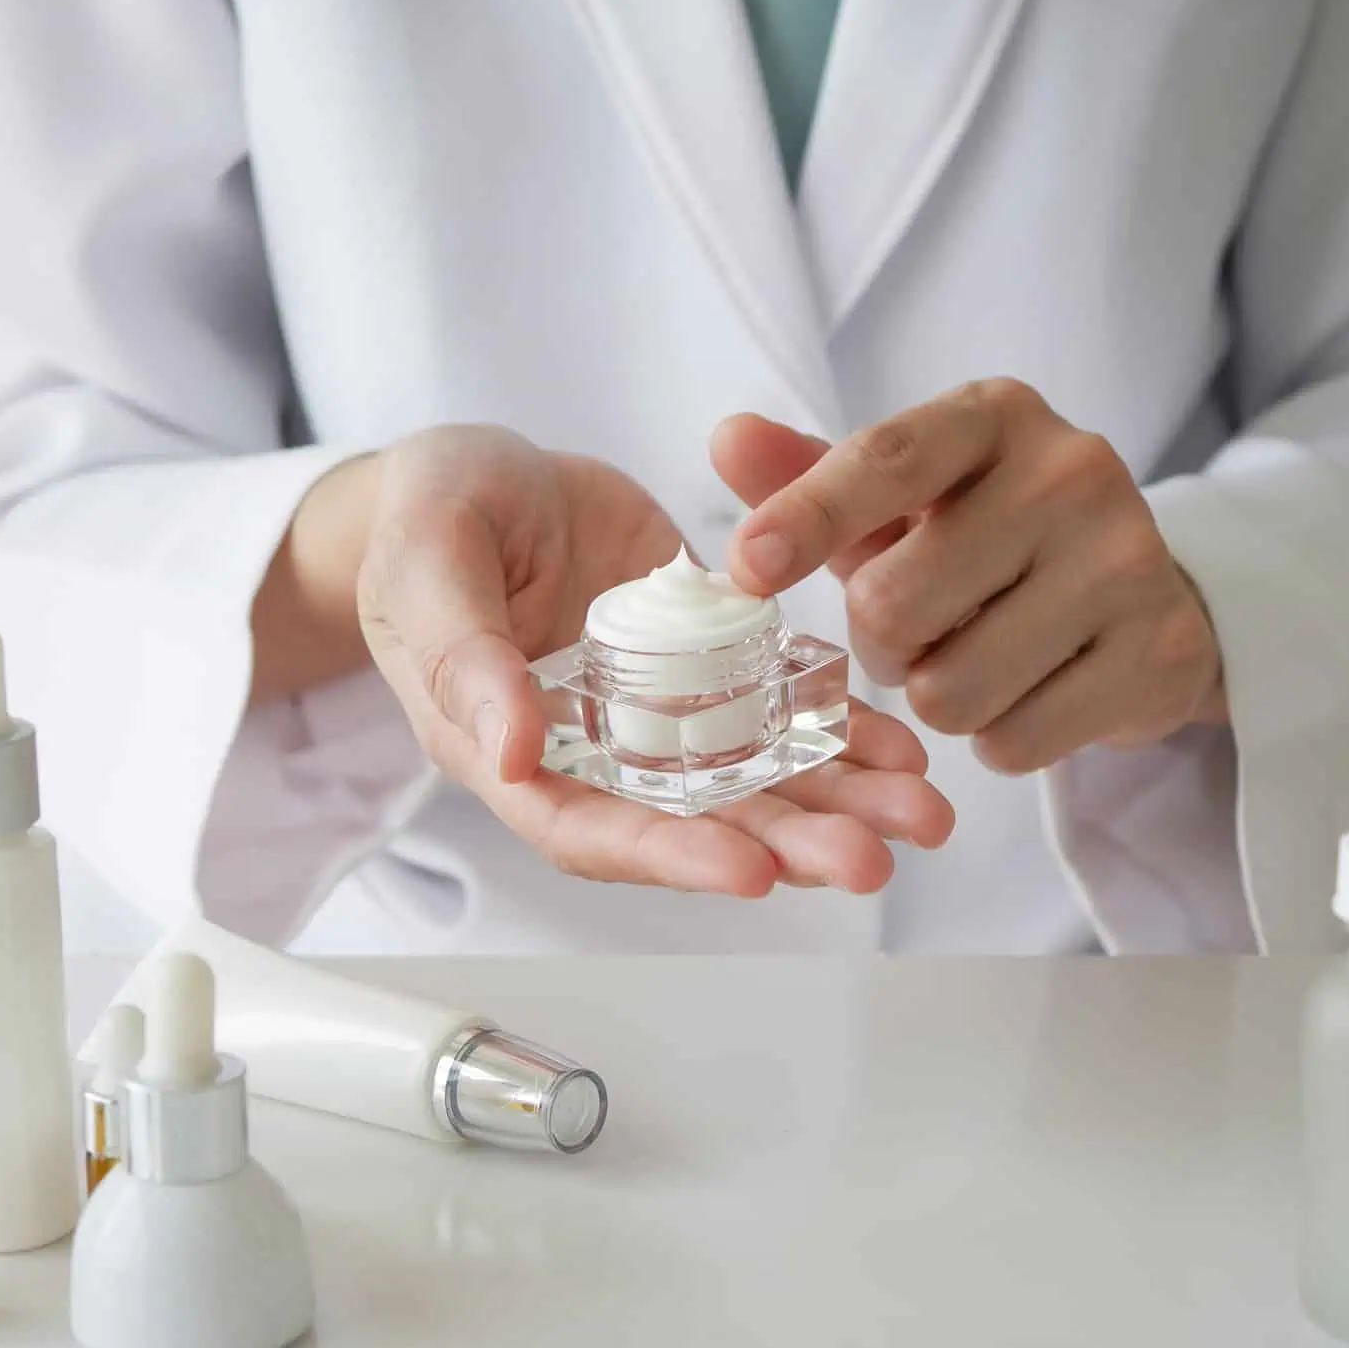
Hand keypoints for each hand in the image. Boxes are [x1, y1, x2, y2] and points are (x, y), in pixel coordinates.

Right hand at [351, 426, 953, 895]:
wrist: (483, 477)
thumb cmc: (427, 519)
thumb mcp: (427, 566)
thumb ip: (462, 655)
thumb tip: (506, 752)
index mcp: (511, 754)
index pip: (591, 831)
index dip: (671, 856)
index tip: (752, 870)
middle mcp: (597, 757)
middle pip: (696, 824)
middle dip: (788, 846)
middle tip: (872, 859)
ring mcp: (658, 719)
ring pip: (755, 780)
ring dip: (838, 804)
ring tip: (921, 815)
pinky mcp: (708, 670)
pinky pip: (780, 713)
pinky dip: (842, 733)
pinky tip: (903, 748)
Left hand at [714, 381, 1226, 774]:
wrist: (1144, 595)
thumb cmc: (991, 540)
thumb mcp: (903, 498)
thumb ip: (812, 476)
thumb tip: (727, 439)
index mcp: (997, 417)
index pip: (886, 459)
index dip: (806, 517)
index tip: (747, 568)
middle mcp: (1072, 472)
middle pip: (896, 603)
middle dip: (879, 643)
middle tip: (914, 631)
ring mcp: (1127, 562)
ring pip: (950, 690)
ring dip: (935, 699)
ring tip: (972, 659)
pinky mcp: (1159, 652)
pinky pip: (1015, 742)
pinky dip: (998, 738)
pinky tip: (1029, 693)